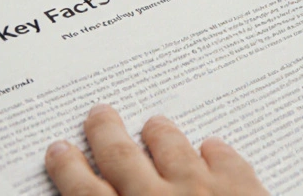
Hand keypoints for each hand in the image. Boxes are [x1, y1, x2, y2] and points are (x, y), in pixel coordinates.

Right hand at [46, 105, 267, 195]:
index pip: (85, 193)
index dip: (69, 170)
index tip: (60, 151)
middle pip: (123, 157)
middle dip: (107, 133)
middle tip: (100, 114)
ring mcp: (201, 190)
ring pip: (173, 148)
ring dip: (160, 133)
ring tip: (154, 123)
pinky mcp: (242, 189)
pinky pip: (224, 158)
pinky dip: (214, 150)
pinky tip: (211, 145)